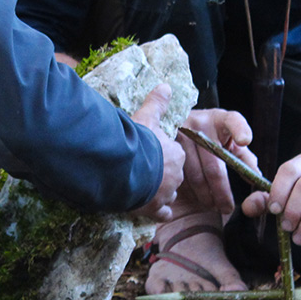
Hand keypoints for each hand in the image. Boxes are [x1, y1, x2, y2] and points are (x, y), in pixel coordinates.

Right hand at [129, 84, 183, 221]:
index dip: (162, 155)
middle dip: (161, 174)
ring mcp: (166, 194)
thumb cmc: (136, 142)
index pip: (175, 156)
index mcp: (176, 154)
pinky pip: (162, 213)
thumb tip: (166, 86)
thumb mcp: (146, 118)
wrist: (124, 168)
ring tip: (145, 188)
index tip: (151, 154)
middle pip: (173, 176)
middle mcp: (176, 176)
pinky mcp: (155, 210)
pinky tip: (148, 207)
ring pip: (168, 194)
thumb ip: (157, 104)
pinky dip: (157, 211)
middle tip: (146, 170)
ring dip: (159, 192)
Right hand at [175, 109, 253, 215]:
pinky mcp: (164, 148)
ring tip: (212, 206)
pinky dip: (189, 191)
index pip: (233, 121)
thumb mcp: (227, 139)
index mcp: (220, 119)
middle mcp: (199, 124)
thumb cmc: (210, 135)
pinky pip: (179, 177)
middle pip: (214, 166)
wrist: (177, 122)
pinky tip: (195, 197)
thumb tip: (256, 178)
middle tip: (227, 208)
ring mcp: (180, 135)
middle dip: (222, 192)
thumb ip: (243, 157)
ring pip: (195, 176)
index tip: (245, 141)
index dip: (239, 130)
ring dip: (205, 196)